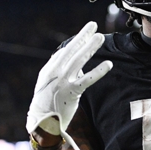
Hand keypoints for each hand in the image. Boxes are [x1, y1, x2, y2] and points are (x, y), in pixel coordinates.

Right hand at [26, 22, 112, 149]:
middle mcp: (54, 73)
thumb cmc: (46, 105)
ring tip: (100, 36)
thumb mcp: (47, 85)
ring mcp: (63, 82)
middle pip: (71, 50)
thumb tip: (65, 60)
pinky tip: (108, 64)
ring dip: (90, 47)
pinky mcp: (72, 92)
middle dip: (83, 36)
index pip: (64, 52)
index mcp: (48, 71)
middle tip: (93, 25)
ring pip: (79, 60)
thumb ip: (56, 72)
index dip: (77, 41)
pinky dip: (98, 71)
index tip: (86, 32)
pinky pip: (87, 80)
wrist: (41, 124)